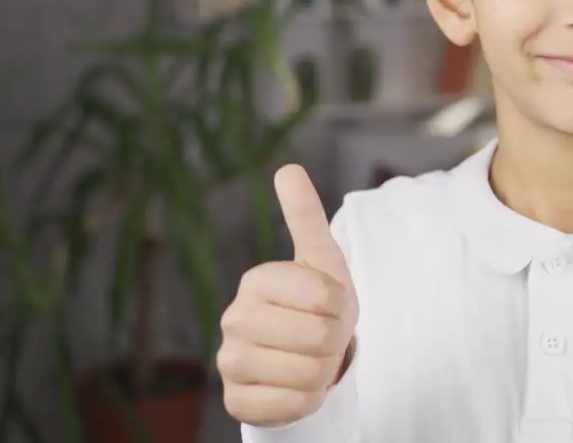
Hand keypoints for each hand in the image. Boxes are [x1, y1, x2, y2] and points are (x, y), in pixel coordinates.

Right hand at [218, 164, 358, 427]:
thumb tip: (287, 167)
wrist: (304, 356)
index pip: (327, 298)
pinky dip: (307, 400)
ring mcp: (229, 361)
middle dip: (334, 343)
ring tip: (310, 361)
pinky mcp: (235, 400)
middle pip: (319, 337)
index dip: (343, 308)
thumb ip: (305, 215)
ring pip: (307, 373)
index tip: (331, 307)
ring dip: (322, 372)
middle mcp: (234, 318)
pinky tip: (296, 387)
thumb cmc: (319, 304)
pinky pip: (291, 406)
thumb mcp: (322, 260)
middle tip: (323, 338)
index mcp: (258, 280)